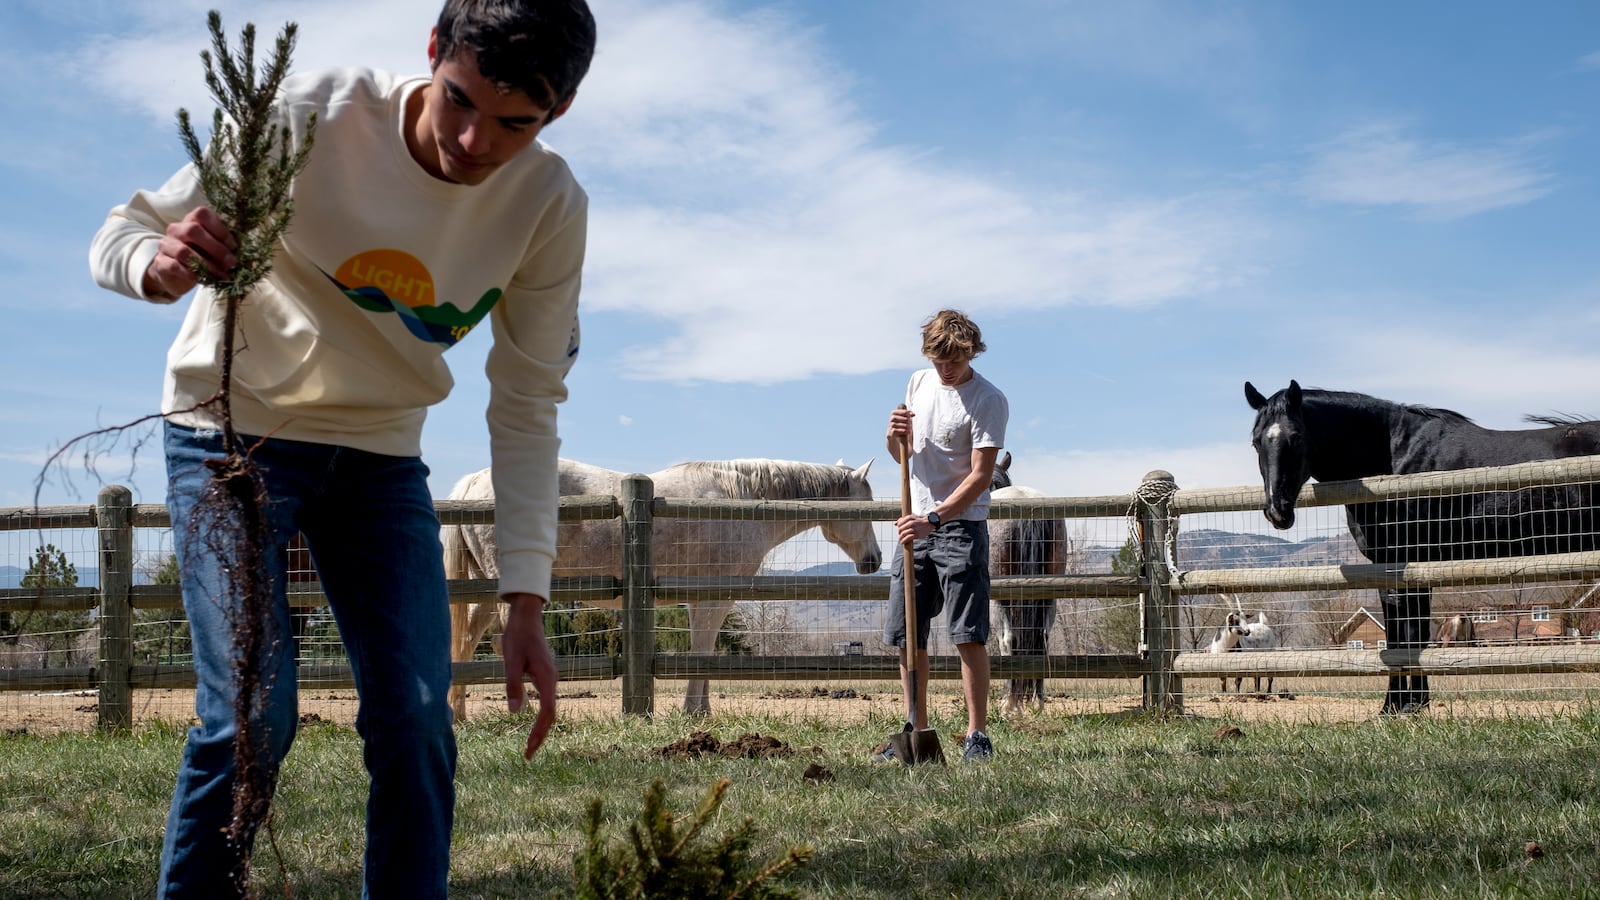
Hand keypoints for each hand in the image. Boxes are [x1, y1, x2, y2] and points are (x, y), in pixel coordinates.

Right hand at [142, 207, 236, 300]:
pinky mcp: (160, 262)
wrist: (175, 274)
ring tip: (222, 275)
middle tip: (231, 263)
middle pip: (192, 230)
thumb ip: (225, 245)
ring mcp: (166, 245)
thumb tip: (245, 253)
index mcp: (191, 220)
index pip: (202, 214)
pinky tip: (205, 280)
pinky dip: (192, 274)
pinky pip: (175, 267)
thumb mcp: (213, 248)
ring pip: (184, 251)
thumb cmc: (201, 257)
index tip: (234, 246)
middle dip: (216, 248)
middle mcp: (176, 229)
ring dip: (207, 265)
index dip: (220, 229)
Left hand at [500, 592, 558, 759]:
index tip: (529, 748)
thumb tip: (516, 712)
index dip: (539, 732)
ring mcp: (550, 678)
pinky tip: (533, 725)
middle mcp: (552, 680)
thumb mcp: (511, 661)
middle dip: (540, 736)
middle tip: (528, 755)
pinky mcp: (545, 676)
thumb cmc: (518, 637)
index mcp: (547, 678)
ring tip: (530, 746)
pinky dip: (541, 717)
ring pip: (550, 709)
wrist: (526, 617)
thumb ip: (513, 685)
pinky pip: (547, 702)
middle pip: (551, 715)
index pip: (547, 712)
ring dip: (541, 728)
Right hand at [886, 406, 912, 440]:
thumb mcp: (907, 427)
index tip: (909, 413)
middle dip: (903, 418)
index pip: (894, 413)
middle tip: (910, 421)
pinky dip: (901, 430)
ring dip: (903, 425)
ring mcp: (889, 431)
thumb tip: (913, 414)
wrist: (900, 451)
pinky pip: (893, 431)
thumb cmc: (903, 438)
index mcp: (894, 421)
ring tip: (910, 428)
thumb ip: (908, 420)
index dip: (901, 411)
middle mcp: (890, 425)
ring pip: (893, 424)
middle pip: (893, 417)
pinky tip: (907, 432)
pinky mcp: (889, 437)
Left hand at [894, 513, 932, 544]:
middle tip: (901, 535)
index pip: (899, 524)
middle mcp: (911, 523)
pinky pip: (908, 538)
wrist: (929, 523)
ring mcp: (914, 528)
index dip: (899, 528)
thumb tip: (895, 524)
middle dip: (899, 533)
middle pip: (900, 529)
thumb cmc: (919, 522)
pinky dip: (904, 540)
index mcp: (909, 518)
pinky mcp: (916, 534)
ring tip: (901, 539)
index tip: (900, 530)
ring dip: (901, 538)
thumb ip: (902, 520)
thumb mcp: (911, 518)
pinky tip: (903, 542)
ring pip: (903, 534)